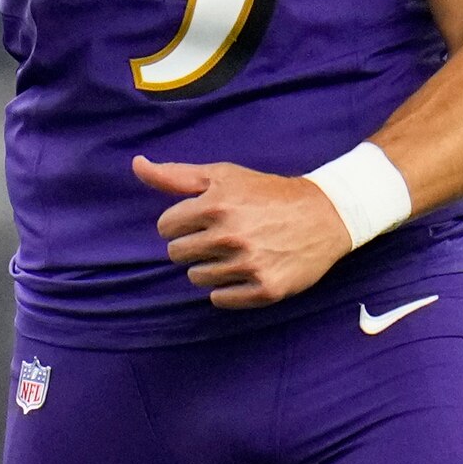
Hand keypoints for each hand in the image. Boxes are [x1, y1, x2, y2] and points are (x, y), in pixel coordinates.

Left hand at [135, 156, 350, 309]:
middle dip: (193, 244)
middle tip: (221, 235)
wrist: (325, 214)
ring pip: (196, 278)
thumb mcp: (223, 175)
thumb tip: (137, 165)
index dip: (181, 222)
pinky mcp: (265, 289)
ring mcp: (248, 265)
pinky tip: (245, 270)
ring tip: (236, 251)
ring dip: (209, 266)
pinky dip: (227, 289)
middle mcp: (230, 236)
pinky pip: (220, 299)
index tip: (203, 218)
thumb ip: (175, 175)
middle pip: (177, 254)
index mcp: (215, 205)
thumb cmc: (267, 193)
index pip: (165, 227)